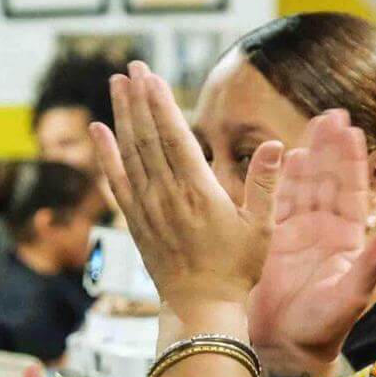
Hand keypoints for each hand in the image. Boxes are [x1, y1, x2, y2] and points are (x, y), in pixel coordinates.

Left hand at [89, 62, 271, 317]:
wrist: (201, 308)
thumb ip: (266, 184)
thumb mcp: (262, 228)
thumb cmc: (237, 269)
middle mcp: (167, 196)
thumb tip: (276, 145)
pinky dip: (106, 154)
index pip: (175, 137)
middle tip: (131, 68)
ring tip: (117, 85)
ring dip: (122, 116)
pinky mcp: (135, 222)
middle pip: (148, 137)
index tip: (151, 76)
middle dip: (139, 99)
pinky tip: (98, 131)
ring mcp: (147, 209)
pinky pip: (116, 181)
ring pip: (130, 153)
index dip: (161, 103)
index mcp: (199, 192)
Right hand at [247, 111, 375, 372]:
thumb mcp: (353, 295)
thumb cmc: (323, 329)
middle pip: (330, 181)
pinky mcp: (276, 244)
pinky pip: (281, 204)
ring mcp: (301, 236)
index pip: (351, 192)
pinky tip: (290, 155)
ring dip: (312, 156)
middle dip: (332, 147)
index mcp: (347, 242)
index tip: (353, 130)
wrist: (288, 350)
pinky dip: (286, 180)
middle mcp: (326, 233)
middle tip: (334, 113)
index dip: (352, 161)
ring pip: (307, 187)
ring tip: (314, 124)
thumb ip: (374, 261)